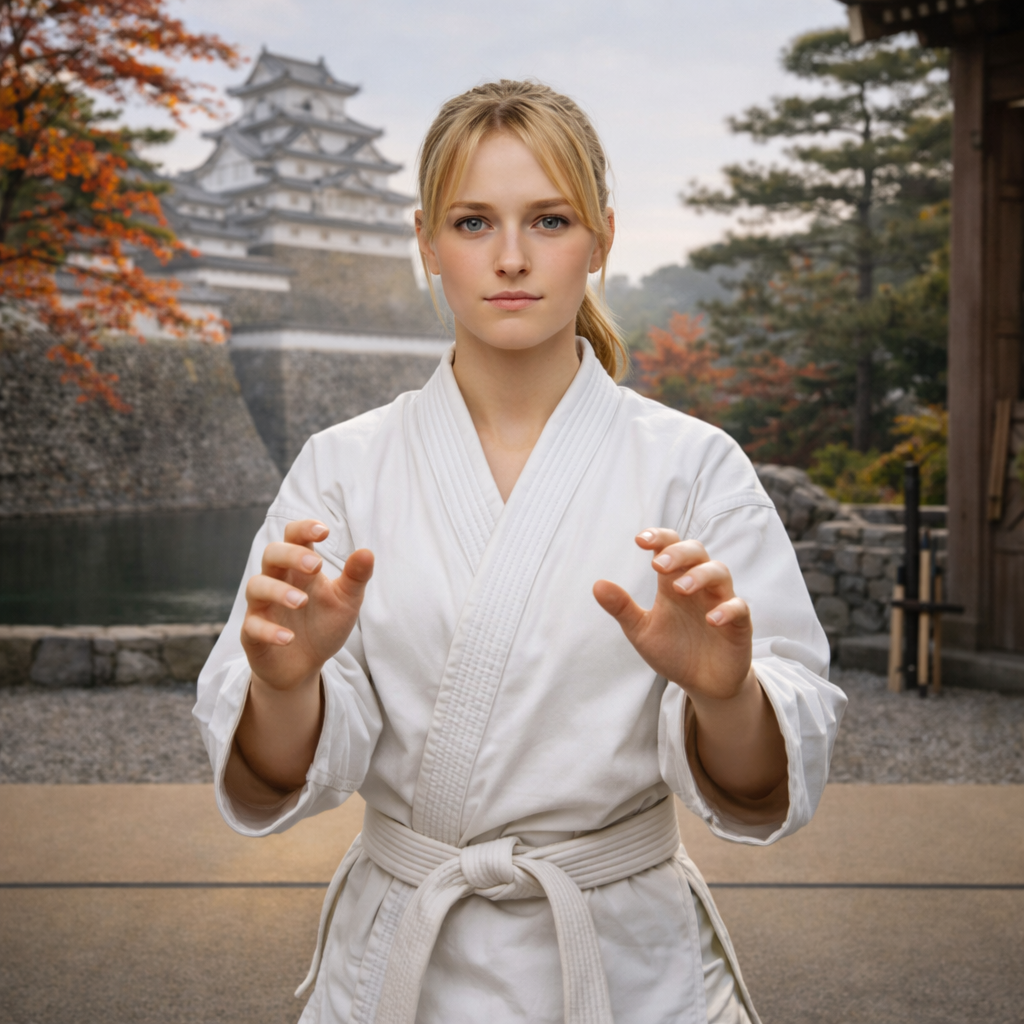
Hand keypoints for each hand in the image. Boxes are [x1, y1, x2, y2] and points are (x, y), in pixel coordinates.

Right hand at [241, 519, 373, 691]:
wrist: (305, 665)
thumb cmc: (324, 625)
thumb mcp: (346, 601)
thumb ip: (356, 577)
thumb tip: (367, 552)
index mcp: (299, 569)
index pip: (294, 537)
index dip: (304, 528)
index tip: (324, 532)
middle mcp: (277, 581)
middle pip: (272, 553)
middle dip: (291, 555)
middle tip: (315, 566)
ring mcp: (262, 606)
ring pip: (256, 586)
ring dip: (279, 591)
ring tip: (302, 602)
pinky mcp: (252, 633)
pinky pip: (252, 626)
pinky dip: (269, 631)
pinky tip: (288, 637)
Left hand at [593, 529, 752, 700]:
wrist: (703, 684)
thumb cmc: (674, 650)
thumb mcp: (642, 631)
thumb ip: (622, 608)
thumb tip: (597, 585)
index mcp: (673, 583)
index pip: (670, 547)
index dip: (659, 537)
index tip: (640, 540)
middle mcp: (699, 586)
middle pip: (697, 551)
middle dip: (678, 552)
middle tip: (657, 566)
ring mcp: (720, 602)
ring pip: (719, 572)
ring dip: (700, 575)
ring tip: (680, 588)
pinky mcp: (738, 625)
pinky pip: (739, 607)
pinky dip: (727, 609)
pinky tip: (710, 619)